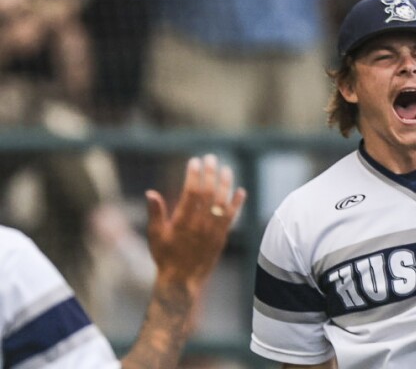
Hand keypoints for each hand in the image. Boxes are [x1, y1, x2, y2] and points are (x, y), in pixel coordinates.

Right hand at [145, 154, 246, 291]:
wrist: (182, 281)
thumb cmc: (165, 257)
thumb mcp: (155, 236)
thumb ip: (155, 213)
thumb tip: (150, 193)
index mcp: (182, 222)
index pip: (191, 193)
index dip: (194, 176)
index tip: (195, 161)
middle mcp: (200, 225)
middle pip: (208, 193)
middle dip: (210, 174)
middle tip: (211, 158)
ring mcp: (213, 231)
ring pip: (222, 203)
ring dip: (225, 184)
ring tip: (226, 169)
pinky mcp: (221, 237)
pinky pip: (231, 217)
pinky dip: (236, 204)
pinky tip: (240, 191)